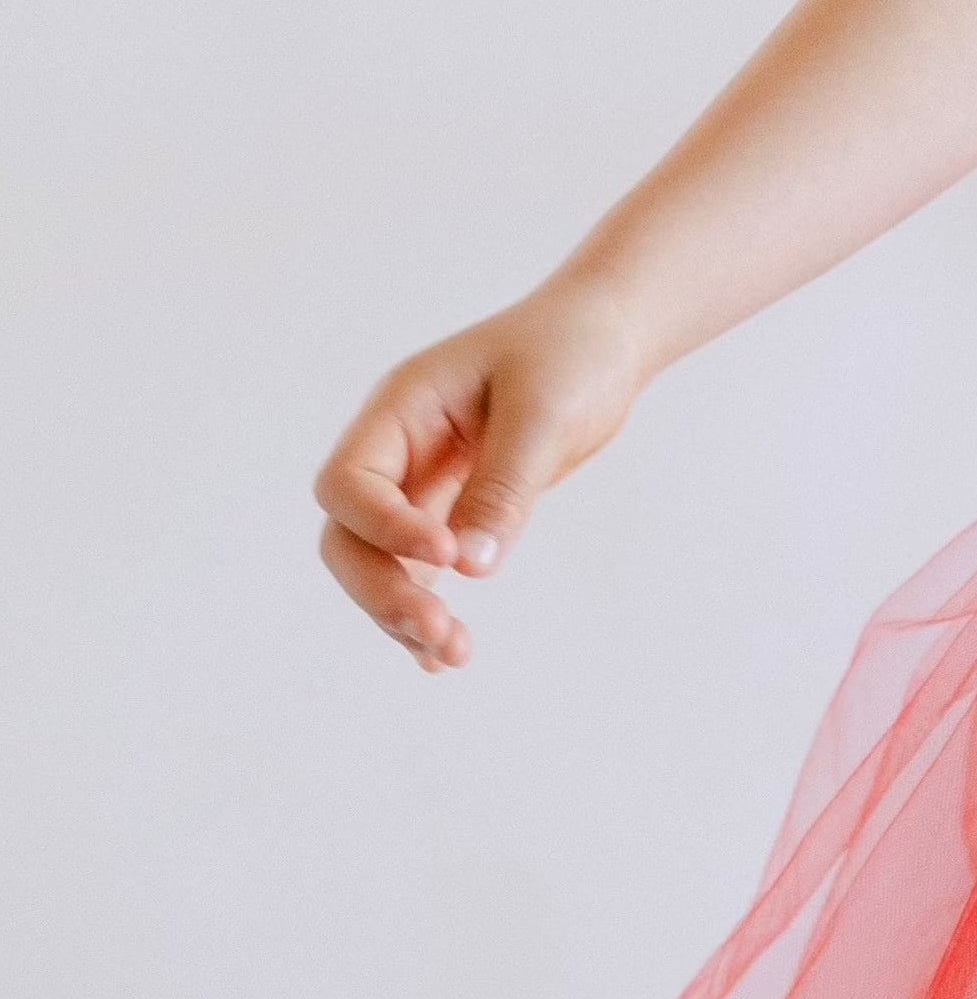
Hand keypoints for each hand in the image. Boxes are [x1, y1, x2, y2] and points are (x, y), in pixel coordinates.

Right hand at [312, 278, 654, 669]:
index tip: (448, 557)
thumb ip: (504, 486)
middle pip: (349, 535)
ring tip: (454, 655)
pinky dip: (425, 610)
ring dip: (403, 611)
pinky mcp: (453, 510)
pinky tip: (441, 659)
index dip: (384, 528)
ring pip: (378, 562)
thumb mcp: (541, 413)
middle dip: (383, 589)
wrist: (604, 340)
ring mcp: (419, 483)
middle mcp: (397, 450)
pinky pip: (422, 569)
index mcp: (400, 409)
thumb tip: (470, 568)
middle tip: (442, 634)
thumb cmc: (570, 355)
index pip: (349, 482)